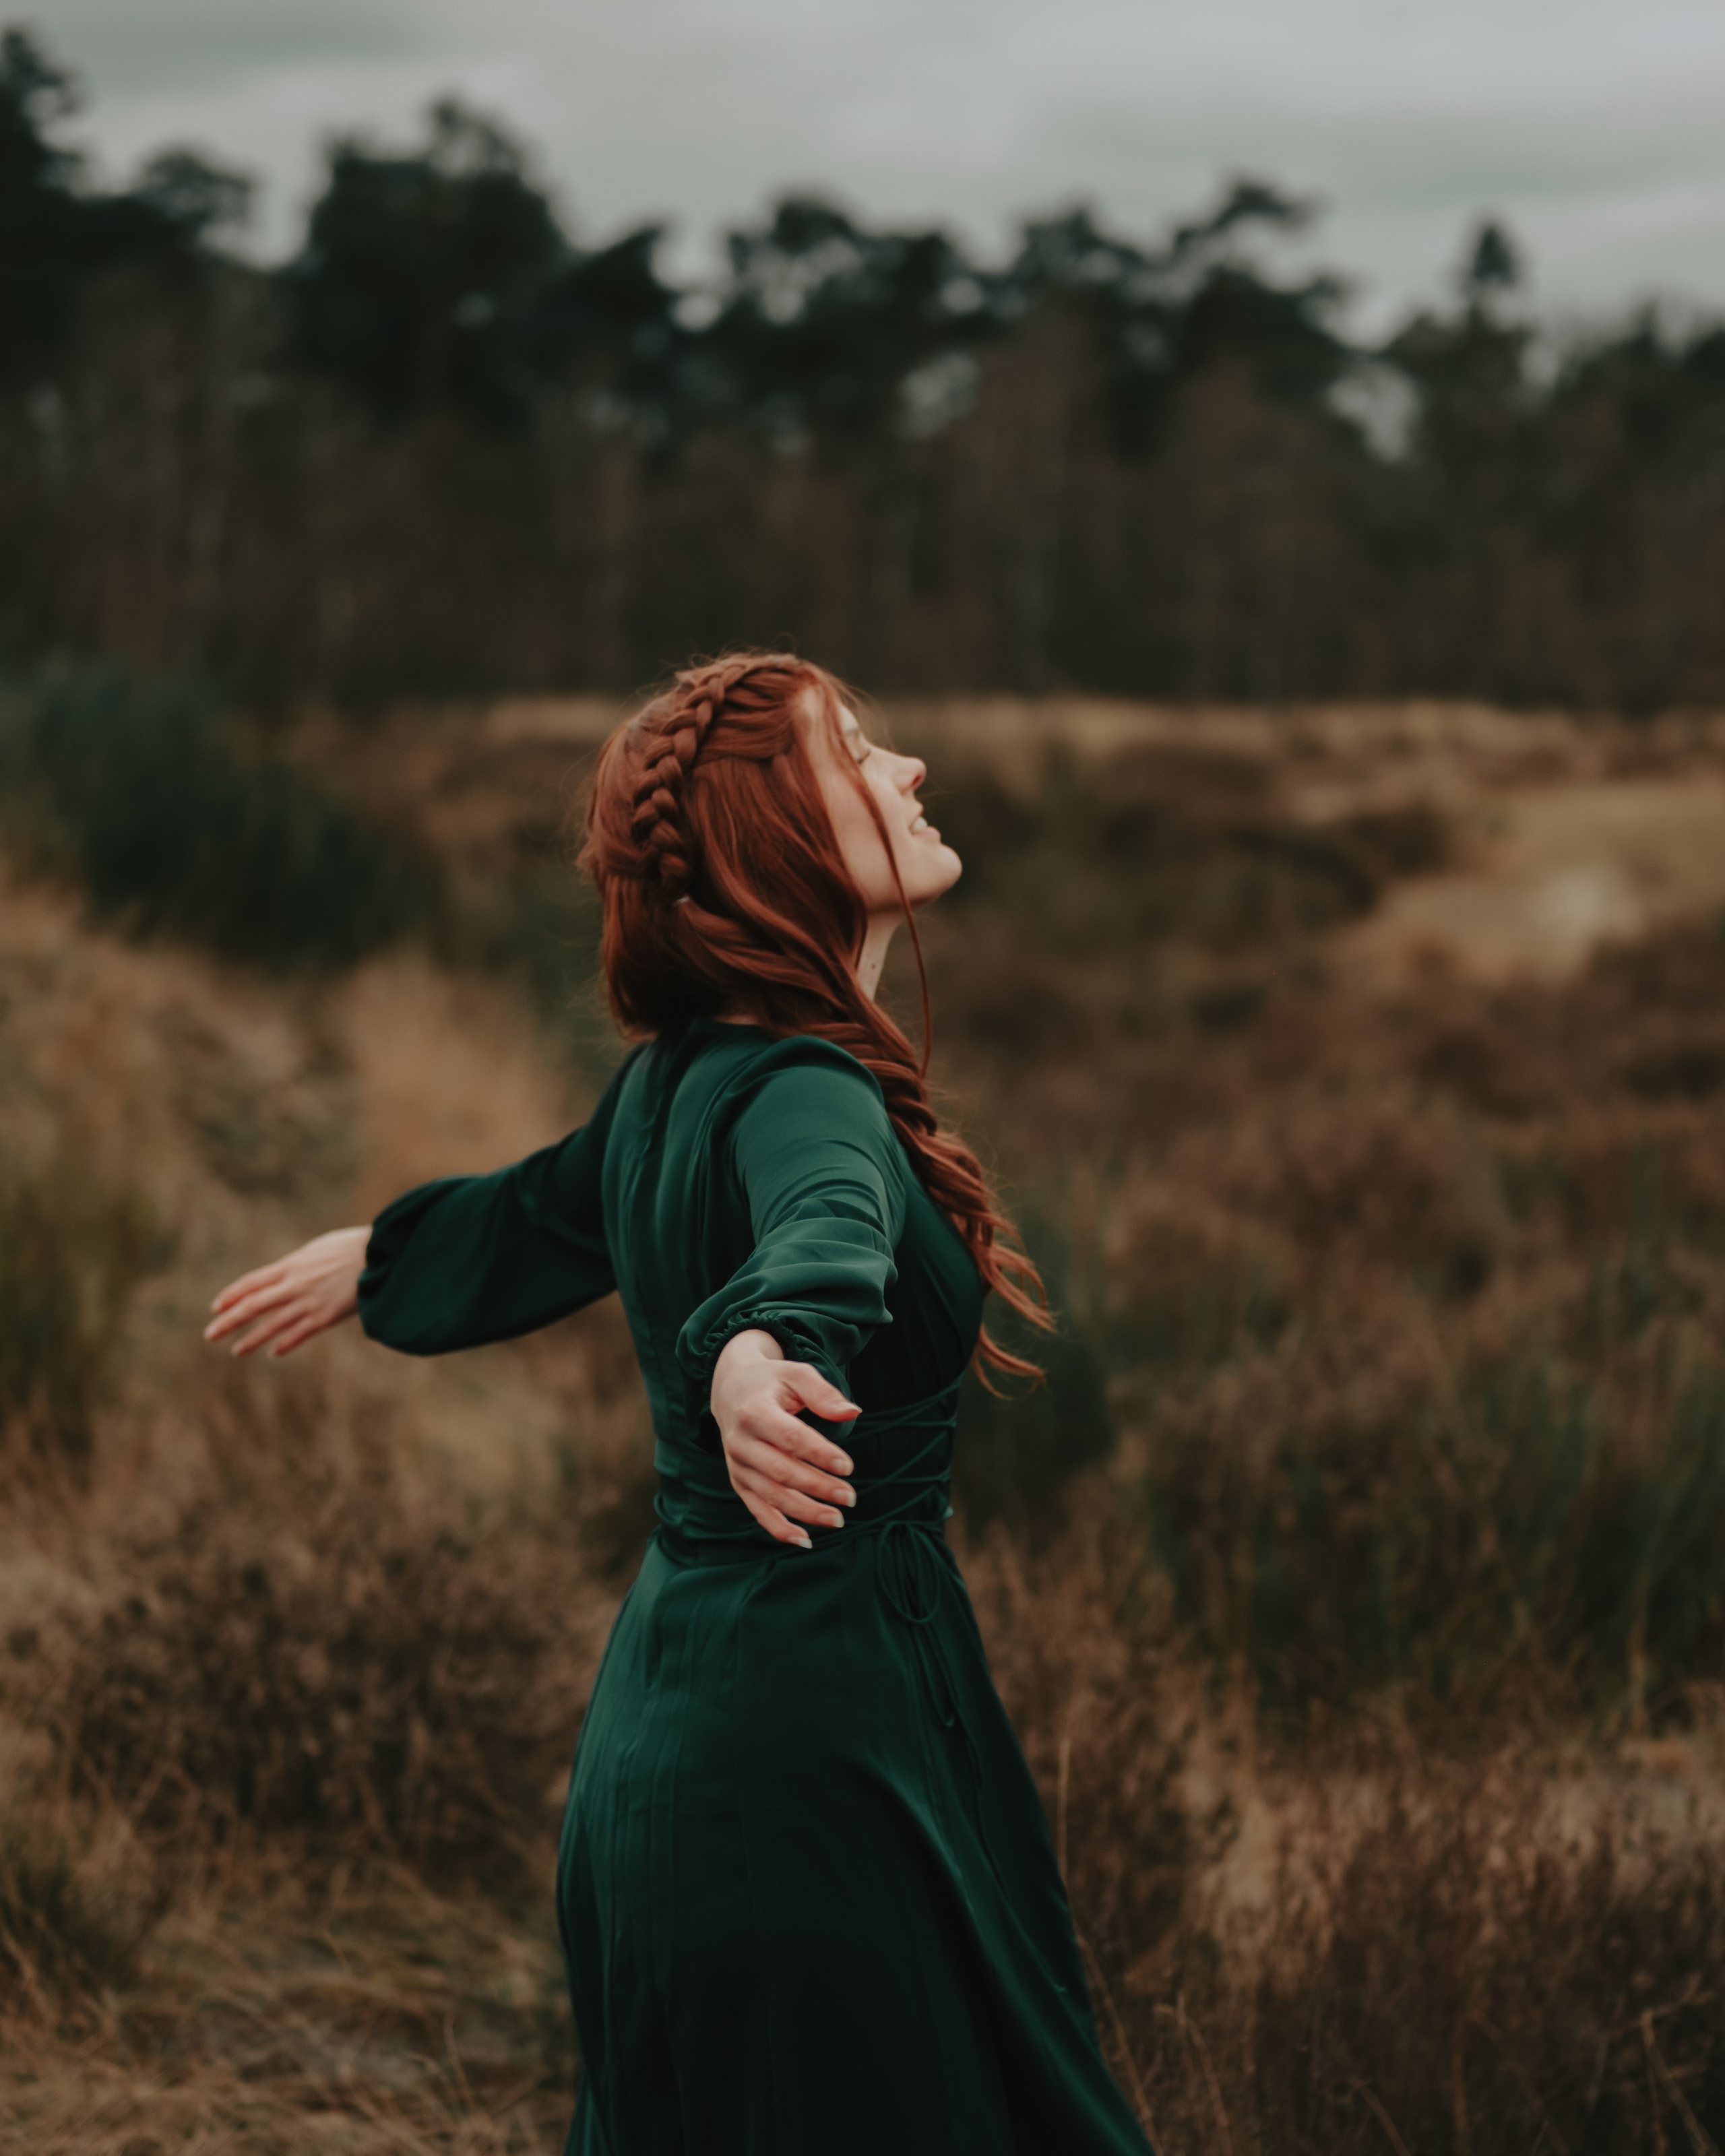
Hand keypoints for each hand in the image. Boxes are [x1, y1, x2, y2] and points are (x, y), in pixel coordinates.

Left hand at [203, 1227, 370, 1358]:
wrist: (380, 1254)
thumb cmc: (354, 1247)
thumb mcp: (319, 1249)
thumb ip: (300, 1264)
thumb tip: (288, 1272)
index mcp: (291, 1265)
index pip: (251, 1282)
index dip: (231, 1295)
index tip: (216, 1307)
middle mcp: (294, 1284)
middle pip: (252, 1305)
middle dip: (229, 1321)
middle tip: (209, 1334)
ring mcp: (308, 1302)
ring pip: (271, 1325)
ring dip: (251, 1339)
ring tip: (235, 1351)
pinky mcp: (325, 1316)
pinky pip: (299, 1334)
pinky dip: (284, 1344)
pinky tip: (273, 1352)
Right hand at [710, 1329, 858, 1549]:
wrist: (731, 1390)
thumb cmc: (772, 1382)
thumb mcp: (796, 1374)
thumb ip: (823, 1393)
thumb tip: (852, 1413)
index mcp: (754, 1411)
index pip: (790, 1438)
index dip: (819, 1454)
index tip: (848, 1467)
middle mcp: (740, 1442)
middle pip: (781, 1471)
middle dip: (817, 1487)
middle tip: (850, 1498)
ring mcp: (737, 1465)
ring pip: (771, 1495)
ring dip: (804, 1511)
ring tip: (836, 1519)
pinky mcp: (738, 1481)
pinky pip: (757, 1509)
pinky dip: (778, 1528)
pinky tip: (805, 1539)